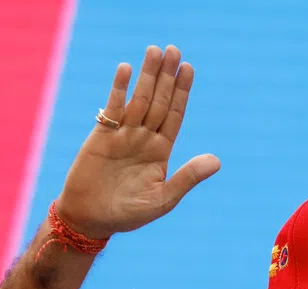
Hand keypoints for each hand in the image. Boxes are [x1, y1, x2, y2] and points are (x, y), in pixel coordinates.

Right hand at [54, 45, 220, 239]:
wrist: (91, 219)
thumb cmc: (128, 214)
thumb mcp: (163, 199)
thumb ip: (187, 178)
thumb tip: (217, 161)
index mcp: (161, 151)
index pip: (175, 115)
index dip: (181, 92)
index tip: (188, 69)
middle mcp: (144, 138)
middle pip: (159, 101)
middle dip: (166, 76)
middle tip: (174, 50)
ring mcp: (123, 135)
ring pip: (138, 99)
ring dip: (147, 76)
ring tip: (155, 51)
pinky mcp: (101, 136)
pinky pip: (112, 108)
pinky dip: (119, 89)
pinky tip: (126, 69)